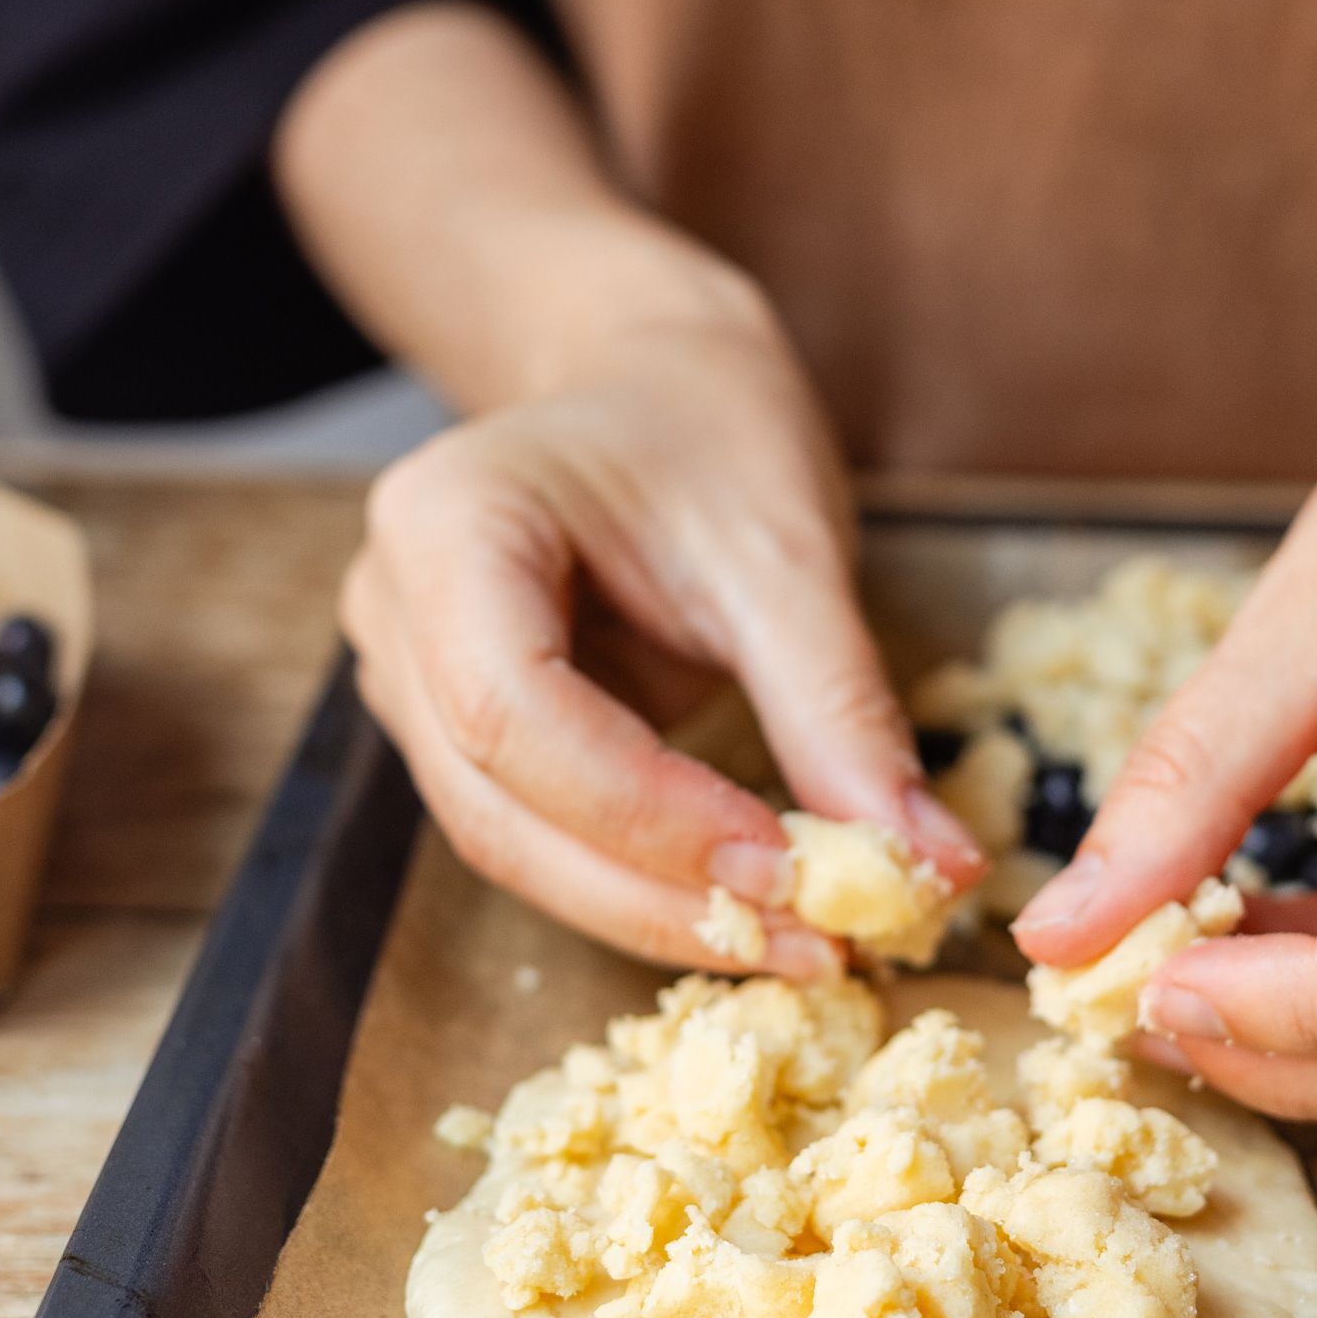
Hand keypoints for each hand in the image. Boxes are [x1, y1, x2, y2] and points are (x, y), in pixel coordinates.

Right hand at [340, 275, 980, 975]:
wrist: (643, 377)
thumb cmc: (703, 424)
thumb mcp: (783, 549)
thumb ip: (836, 706)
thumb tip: (923, 863)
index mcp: (445, 524)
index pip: (513, 710)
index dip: (643, 813)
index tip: (788, 867)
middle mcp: (393, 609)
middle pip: (497, 807)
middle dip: (656, 894)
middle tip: (817, 940)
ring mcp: (405, 677)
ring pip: (507, 843)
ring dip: (650, 909)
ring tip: (797, 934)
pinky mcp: (453, 727)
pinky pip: (535, 832)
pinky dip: (638, 880)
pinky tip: (742, 898)